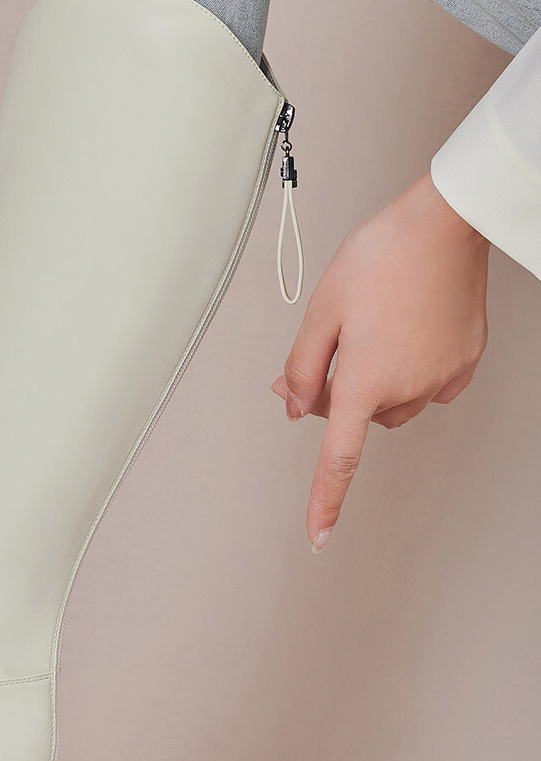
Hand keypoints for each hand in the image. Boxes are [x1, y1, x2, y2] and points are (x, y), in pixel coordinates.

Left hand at [270, 171, 489, 551]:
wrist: (444, 222)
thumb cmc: (381, 258)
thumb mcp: (320, 312)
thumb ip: (300, 369)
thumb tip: (294, 407)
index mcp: (365, 382)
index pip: (339, 459)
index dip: (326, 502)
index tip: (318, 538)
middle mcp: (408, 387)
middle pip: (357, 418)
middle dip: (334, 397)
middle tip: (323, 354)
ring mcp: (442, 376)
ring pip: (391, 404)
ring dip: (371, 385)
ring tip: (366, 332)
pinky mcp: (466, 360)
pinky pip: (426, 386)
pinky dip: (406, 372)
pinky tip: (402, 336)